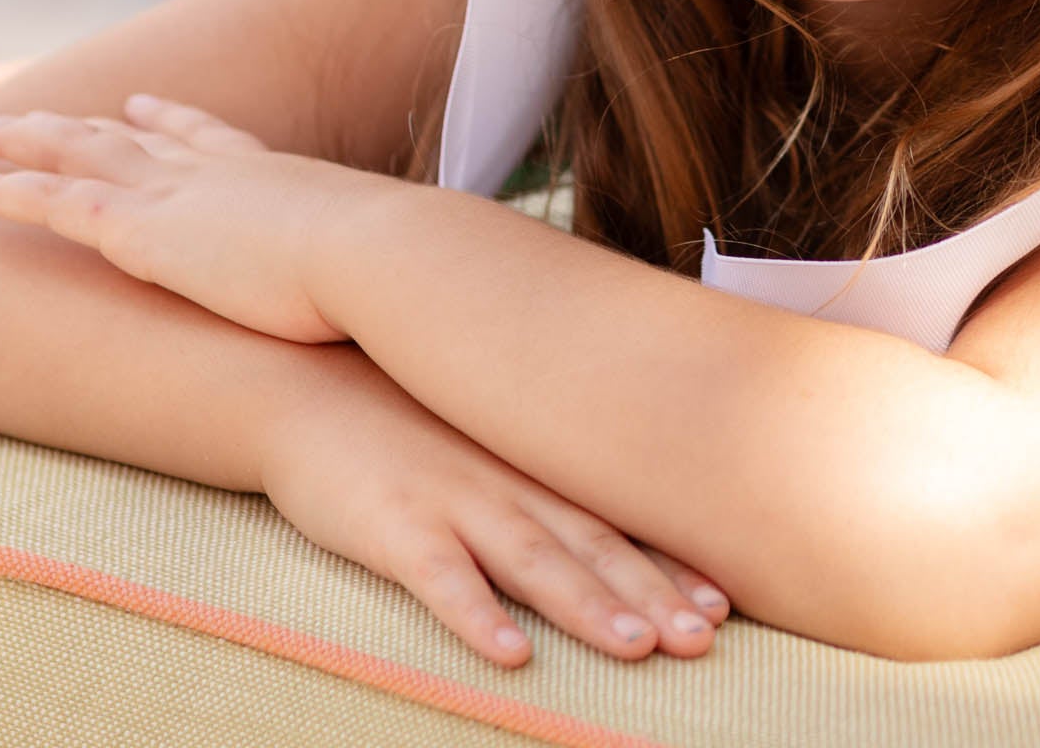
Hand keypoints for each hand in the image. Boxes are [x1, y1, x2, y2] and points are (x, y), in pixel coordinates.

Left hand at [0, 97, 381, 344]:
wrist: (376, 253)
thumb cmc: (391, 270)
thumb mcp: (379, 259)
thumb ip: (371, 261)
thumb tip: (401, 279)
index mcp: (272, 174)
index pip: (209, 137)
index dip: (171, 120)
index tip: (143, 105)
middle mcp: (217, 172)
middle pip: (132, 137)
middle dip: (84, 124)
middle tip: (47, 114)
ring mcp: (175, 194)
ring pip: (77, 155)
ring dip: (24, 142)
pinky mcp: (139, 230)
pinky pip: (52, 203)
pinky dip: (4, 192)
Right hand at [261, 347, 732, 665]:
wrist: (312, 387)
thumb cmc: (408, 425)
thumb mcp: (485, 441)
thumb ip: (540, 477)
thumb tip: (603, 518)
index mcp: (535, 470)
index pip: (618, 522)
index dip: (672, 564)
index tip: (727, 602)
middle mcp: (509, 484)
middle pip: (595, 545)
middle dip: (654, 594)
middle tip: (707, 636)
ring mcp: (454, 502)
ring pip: (533, 561)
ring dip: (588, 605)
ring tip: (638, 646)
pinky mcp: (395, 526)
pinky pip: (440, 577)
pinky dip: (477, 615)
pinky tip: (511, 653)